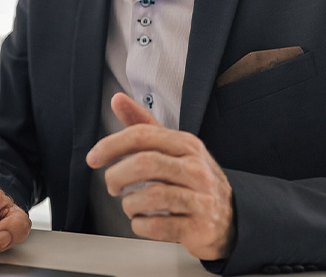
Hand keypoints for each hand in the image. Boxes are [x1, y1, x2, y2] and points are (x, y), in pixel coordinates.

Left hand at [86, 93, 235, 259]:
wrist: (232, 218)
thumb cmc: (194, 180)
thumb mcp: (174, 148)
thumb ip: (144, 125)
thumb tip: (117, 99)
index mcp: (187, 145)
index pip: (142, 135)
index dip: (111, 145)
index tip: (94, 158)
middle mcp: (196, 169)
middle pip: (144, 164)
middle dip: (117, 176)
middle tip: (111, 186)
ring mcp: (201, 199)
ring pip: (150, 196)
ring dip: (129, 204)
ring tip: (131, 206)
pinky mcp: (199, 227)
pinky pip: (157, 226)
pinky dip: (140, 225)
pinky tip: (143, 221)